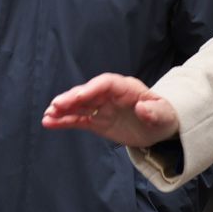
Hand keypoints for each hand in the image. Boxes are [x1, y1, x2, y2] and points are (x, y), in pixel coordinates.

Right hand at [41, 73, 179, 144]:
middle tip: (56, 105)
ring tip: (48, 115)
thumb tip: (142, 108)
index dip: (91, 88)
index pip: (106, 84)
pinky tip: (49, 122)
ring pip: (79, 106)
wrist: (159, 128)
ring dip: (63, 109)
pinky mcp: (96, 121)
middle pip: (88, 93)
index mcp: (126, 88)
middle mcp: (110, 95)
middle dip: (72, 98)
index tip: (79, 96)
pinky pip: (78, 119)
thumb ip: (154, 112)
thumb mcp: (164, 116)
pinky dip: (64, 121)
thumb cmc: (163, 117)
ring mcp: (101, 107)